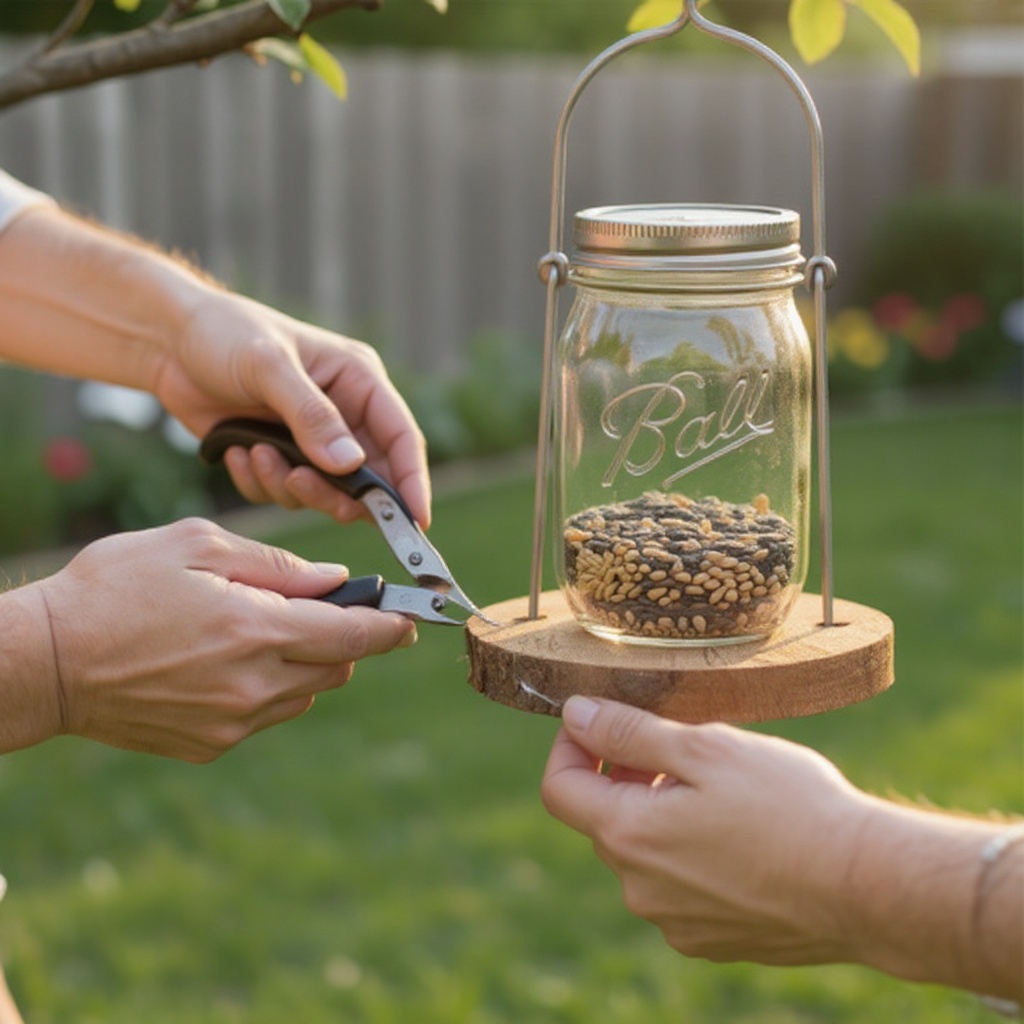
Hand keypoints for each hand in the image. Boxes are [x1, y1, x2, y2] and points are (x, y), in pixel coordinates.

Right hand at [32, 519, 415, 762]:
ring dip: (305, 662)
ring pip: (308, 692)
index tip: (414, 617)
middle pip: (341, 666)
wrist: (44, 662)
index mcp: (257, 630)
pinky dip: (268, 687)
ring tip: (253, 630)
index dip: (394, 624)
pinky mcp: (211, 744)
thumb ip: (278, 565)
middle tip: (312, 607)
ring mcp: (233, 723)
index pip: (358, 634)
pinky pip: (268, 714)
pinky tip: (223, 662)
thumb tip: (336, 580)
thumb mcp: (197, 545)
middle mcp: (255, 685)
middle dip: (344, 636)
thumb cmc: (115, 588)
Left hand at [152, 290, 430, 526]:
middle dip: (337, 492)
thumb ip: (312, 415)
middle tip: (301, 485)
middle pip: (368, 477)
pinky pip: (284, 494)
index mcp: (358, 380)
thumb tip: (353, 464)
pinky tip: (237, 453)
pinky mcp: (280, 457)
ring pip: (325, 492)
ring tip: (256, 454)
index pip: (402, 437)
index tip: (416, 521)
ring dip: (290, 486)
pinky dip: (260, 484)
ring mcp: (311, 440)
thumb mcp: (268, 366)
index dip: (413, 482)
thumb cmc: (224, 334)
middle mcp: (344, 414)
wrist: (168, 342)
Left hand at [540, 696, 872, 965]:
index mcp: (629, 836)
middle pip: (604, 818)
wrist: (868, 888)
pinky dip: (691, 852)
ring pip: (644, 852)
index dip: (572, 745)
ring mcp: (675, 922)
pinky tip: (741, 832)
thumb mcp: (705, 747)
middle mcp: (640, 889)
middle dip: (626, 775)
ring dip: (661, 812)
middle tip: (678, 744)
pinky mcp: (711, 940)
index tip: (601, 720)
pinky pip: (678, 886)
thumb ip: (629, 732)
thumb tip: (574, 715)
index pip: (560, 787)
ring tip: (720, 788)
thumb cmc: (790, 807)